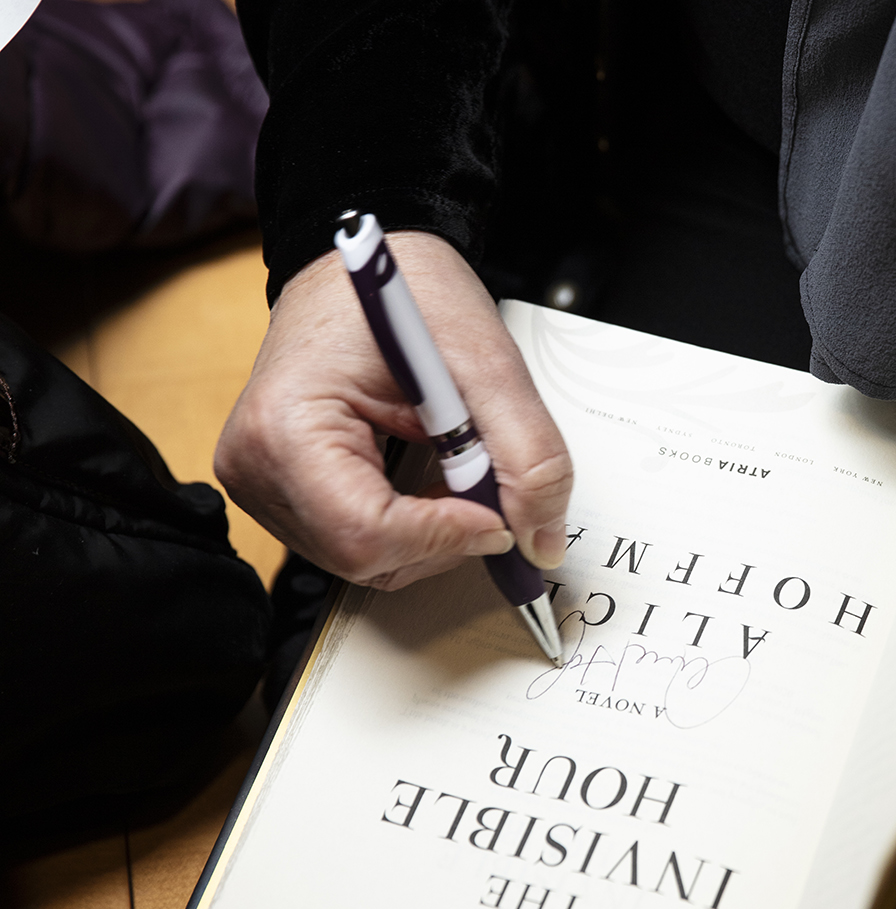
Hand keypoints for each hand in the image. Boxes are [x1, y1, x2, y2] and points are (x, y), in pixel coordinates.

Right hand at [216, 232, 571, 589]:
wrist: (368, 261)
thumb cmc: (407, 292)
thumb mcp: (487, 362)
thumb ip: (528, 456)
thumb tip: (541, 541)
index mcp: (284, 426)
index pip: (366, 533)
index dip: (447, 535)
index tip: (498, 512)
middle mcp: (255, 465)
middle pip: (364, 557)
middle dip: (443, 534)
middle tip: (480, 474)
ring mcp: (261, 482)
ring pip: (364, 560)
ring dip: (430, 530)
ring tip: (448, 460)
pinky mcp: (280, 489)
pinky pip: (354, 541)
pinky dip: (409, 524)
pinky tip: (424, 474)